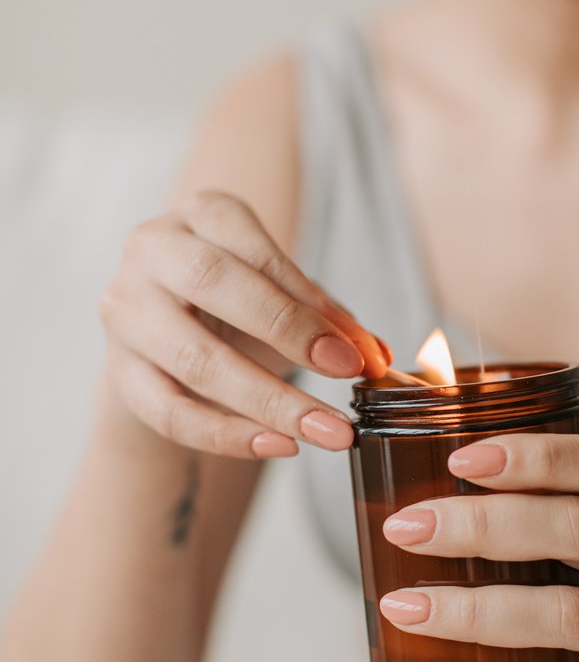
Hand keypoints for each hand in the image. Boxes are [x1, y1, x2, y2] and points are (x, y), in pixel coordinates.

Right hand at [99, 189, 390, 457]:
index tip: (358, 355)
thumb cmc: (235, 305)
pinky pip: (171, 412)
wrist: (164, 341)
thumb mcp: (280, 295)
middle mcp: (152, 251)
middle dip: (288, 334)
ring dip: (270, 402)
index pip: (258, 255)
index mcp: (203, 215)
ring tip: (327, 431)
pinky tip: (279, 446)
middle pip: (214, 285)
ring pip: (195, 359)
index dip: (309, 305)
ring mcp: (125, 312)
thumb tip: (377, 356)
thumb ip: (329, 320)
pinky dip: (228, 436)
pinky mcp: (119, 372)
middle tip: (347, 378)